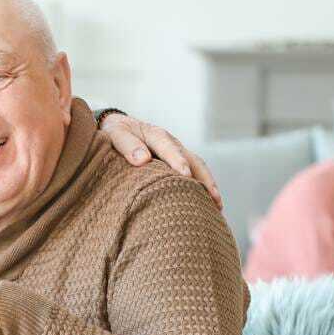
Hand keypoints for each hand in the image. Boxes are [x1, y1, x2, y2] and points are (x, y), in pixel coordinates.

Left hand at [99, 113, 222, 209]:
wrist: (119, 127)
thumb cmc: (115, 133)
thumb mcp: (116, 134)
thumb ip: (127, 145)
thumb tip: (143, 159)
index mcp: (156, 135)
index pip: (170, 148)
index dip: (178, 161)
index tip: (185, 175)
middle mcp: (172, 143)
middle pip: (193, 160)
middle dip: (204, 179)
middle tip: (213, 198)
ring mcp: (178, 152)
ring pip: (198, 168)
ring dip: (209, 185)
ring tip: (218, 207)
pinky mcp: (178, 162)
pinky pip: (195, 173)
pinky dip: (203, 187)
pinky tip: (210, 205)